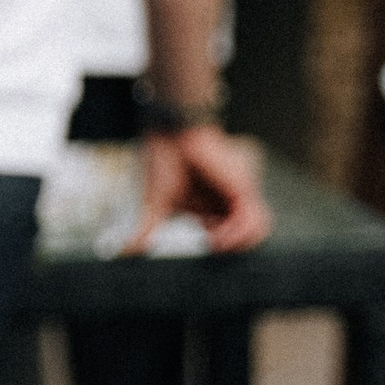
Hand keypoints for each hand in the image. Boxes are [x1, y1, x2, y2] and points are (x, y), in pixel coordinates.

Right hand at [135, 121, 268, 254]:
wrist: (171, 135)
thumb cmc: (164, 161)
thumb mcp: (156, 205)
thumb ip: (148, 229)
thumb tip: (127, 250)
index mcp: (211, 207)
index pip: (230, 237)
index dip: (221, 248)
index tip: (202, 247)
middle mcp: (227, 202)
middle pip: (247, 237)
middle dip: (230, 249)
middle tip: (209, 245)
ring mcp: (237, 195)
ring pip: (257, 231)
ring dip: (236, 243)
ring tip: (213, 242)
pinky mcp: (242, 188)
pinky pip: (254, 220)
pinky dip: (237, 233)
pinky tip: (216, 236)